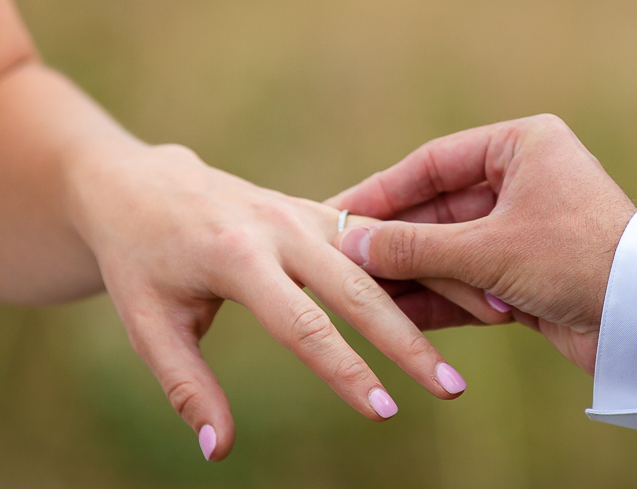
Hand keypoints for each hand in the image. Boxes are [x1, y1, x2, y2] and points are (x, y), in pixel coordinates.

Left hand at [68, 142, 483, 460]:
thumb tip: (219, 452)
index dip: (344, 370)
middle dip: (409, 342)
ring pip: (384, 254)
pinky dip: (425, 258)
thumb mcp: (147, 325)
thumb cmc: (141, 262)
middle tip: (451, 389)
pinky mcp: (320, 211)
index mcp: (235, 254)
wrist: (144, 184)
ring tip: (495, 318)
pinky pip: (380, 237)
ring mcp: (306, 213)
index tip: (383, 411)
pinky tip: (469, 280)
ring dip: (437, 287)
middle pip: (359, 288)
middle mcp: (280, 226)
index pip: (301, 324)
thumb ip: (186, 387)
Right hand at [329, 115, 636, 374]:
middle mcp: (524, 178)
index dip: (382, 192)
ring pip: (453, 248)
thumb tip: (348, 241)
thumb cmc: (575, 258)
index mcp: (522, 145)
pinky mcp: (530, 272)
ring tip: (356, 294)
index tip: (335, 214)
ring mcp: (527, 227)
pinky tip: (394, 316)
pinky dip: (440, 297)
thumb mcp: (488, 249)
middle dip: (393, 241)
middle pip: (439, 209)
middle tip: (339, 262)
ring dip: (412, 273)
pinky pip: (471, 279)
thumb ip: (415, 246)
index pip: (433, 163)